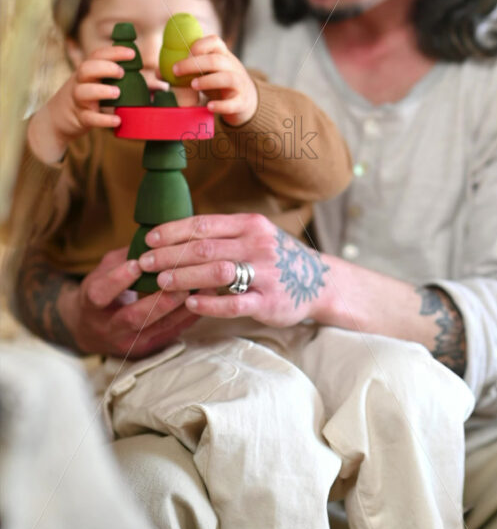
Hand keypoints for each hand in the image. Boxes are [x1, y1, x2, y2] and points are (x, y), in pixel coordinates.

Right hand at [28, 45, 135, 162]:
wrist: (56, 121)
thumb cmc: (87, 100)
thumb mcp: (100, 87)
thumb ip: (125, 85)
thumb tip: (158, 88)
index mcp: (87, 72)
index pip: (97, 55)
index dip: (114, 52)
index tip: (132, 53)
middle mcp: (80, 83)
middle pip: (86, 68)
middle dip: (104, 67)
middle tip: (122, 72)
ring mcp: (77, 101)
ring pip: (83, 91)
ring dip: (101, 90)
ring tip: (117, 93)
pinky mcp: (79, 118)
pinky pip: (89, 118)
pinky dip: (103, 119)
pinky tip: (117, 119)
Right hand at [61, 248, 198, 357]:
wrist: (92, 331)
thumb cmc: (101, 292)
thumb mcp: (103, 271)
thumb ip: (124, 258)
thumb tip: (152, 238)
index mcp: (91, 304)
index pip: (101, 294)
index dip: (119, 280)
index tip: (138, 264)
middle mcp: (109, 328)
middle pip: (134, 317)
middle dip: (159, 301)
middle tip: (180, 282)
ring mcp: (129, 342)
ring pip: (158, 328)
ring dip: (181, 309)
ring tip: (200, 289)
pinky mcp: (148, 348)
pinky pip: (171, 333)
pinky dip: (188, 317)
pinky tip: (202, 301)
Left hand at [137, 213, 329, 326]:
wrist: (319, 281)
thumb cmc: (277, 257)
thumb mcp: (255, 234)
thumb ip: (224, 233)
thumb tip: (177, 235)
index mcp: (251, 224)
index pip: (204, 224)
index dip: (173, 231)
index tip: (149, 238)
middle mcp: (258, 245)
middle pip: (205, 248)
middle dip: (170, 255)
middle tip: (145, 262)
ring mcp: (265, 274)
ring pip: (217, 272)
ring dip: (185, 277)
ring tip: (161, 282)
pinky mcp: (269, 302)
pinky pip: (234, 303)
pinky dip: (209, 303)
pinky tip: (190, 304)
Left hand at [172, 35, 257, 125]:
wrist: (246, 101)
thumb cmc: (219, 84)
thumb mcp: (206, 73)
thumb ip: (186, 71)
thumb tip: (160, 73)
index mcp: (223, 56)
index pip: (215, 42)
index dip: (199, 45)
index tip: (185, 53)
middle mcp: (233, 67)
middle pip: (216, 60)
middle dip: (194, 64)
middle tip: (176, 71)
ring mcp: (239, 85)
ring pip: (228, 78)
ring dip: (208, 80)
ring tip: (192, 85)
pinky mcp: (241, 102)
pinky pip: (233, 103)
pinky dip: (221, 105)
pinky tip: (209, 107)